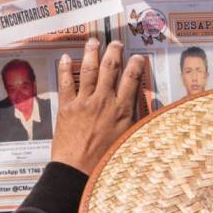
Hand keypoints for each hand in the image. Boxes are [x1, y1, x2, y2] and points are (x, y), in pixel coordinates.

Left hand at [51, 38, 144, 176]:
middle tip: (116, 43)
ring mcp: (84, 102)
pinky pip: (66, 83)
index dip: (136, 65)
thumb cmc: (105, 161)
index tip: (137, 57)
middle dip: (114, 52)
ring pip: (89, 70)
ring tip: (94, 41)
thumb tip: (146, 110)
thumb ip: (134, 122)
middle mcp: (104, 101)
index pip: (132, 79)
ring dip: (92, 53)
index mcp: (122, 110)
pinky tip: (66, 58)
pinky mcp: (66, 107)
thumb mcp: (127, 140)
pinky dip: (65, 68)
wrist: (77, 171)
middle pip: (110, 68)